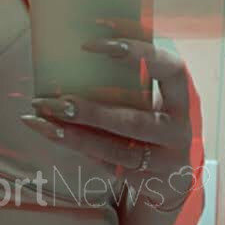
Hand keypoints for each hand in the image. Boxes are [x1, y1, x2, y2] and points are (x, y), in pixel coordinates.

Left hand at [23, 23, 204, 208]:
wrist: (172, 176)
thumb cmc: (154, 121)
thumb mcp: (155, 98)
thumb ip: (133, 79)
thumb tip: (81, 49)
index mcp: (183, 99)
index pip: (171, 70)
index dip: (138, 54)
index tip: (94, 43)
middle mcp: (177, 132)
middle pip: (134, 122)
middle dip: (92, 111)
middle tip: (57, 99)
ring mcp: (162, 161)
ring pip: (114, 150)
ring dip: (73, 133)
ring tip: (41, 113)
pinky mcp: (142, 180)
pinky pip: (104, 163)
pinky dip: (74, 144)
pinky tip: (48, 129)